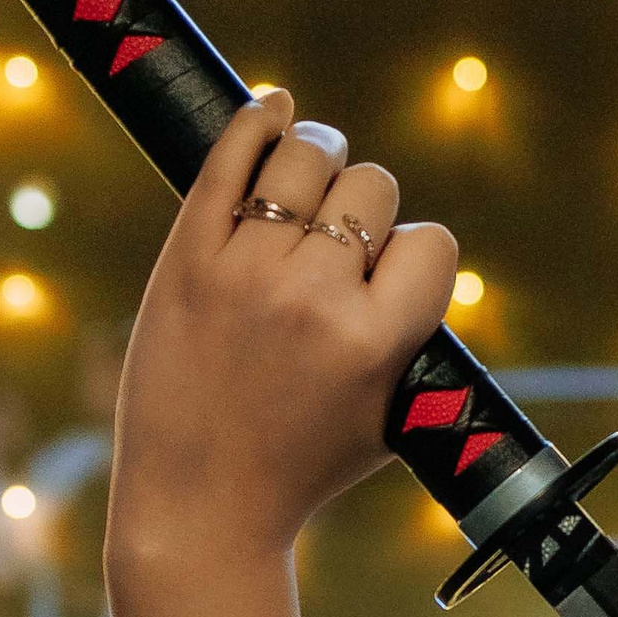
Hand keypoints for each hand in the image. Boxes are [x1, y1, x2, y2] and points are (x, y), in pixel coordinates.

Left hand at [106, 90, 458, 574]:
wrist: (198, 505)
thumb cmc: (300, 468)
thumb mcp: (389, 417)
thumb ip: (412, 337)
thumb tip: (413, 255)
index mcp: (375, 342)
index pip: (431, 242)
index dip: (418, 255)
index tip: (394, 277)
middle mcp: (314, 297)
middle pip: (372, 189)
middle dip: (367, 211)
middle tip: (343, 246)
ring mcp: (245, 272)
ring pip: (307, 159)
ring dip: (320, 159)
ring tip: (311, 183)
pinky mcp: (187, 258)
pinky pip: (229, 159)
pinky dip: (258, 121)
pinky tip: (274, 111)